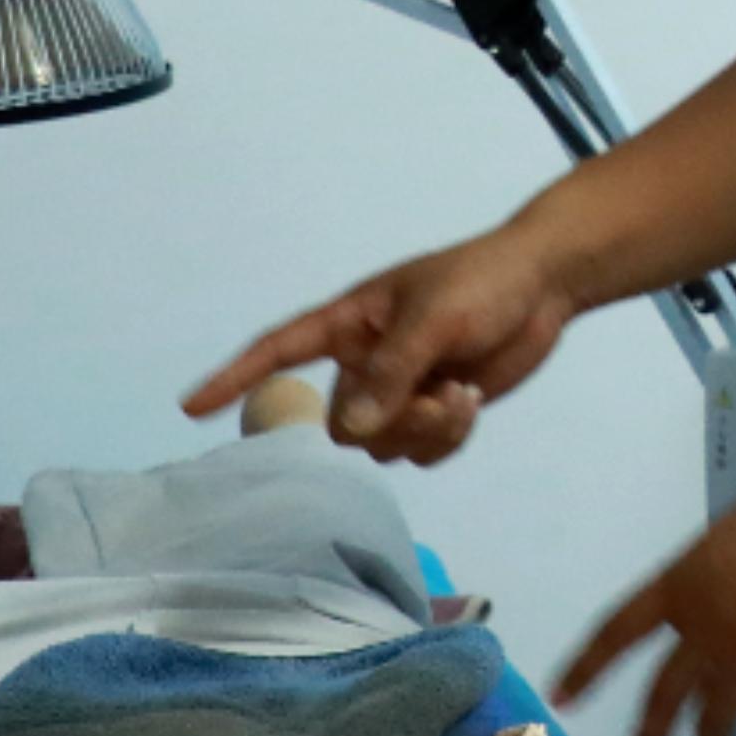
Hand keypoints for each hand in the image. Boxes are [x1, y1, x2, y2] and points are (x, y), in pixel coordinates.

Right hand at [186, 221, 586, 464]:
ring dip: (426, 431)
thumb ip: (392, 373)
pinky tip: (472, 400)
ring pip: (383, 445)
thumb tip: (351, 426)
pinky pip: (420, 453)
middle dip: (391, 421)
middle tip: (440, 394)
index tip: (191, 407)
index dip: (235, 377)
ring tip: (463, 391)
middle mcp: (364, 361)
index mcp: (350, 323)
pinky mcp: (432, 411)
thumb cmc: (483, 282)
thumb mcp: (435, 319)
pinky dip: (447, 437)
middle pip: (342, 422)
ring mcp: (399, 390)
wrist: (544, 285)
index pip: (279, 349)